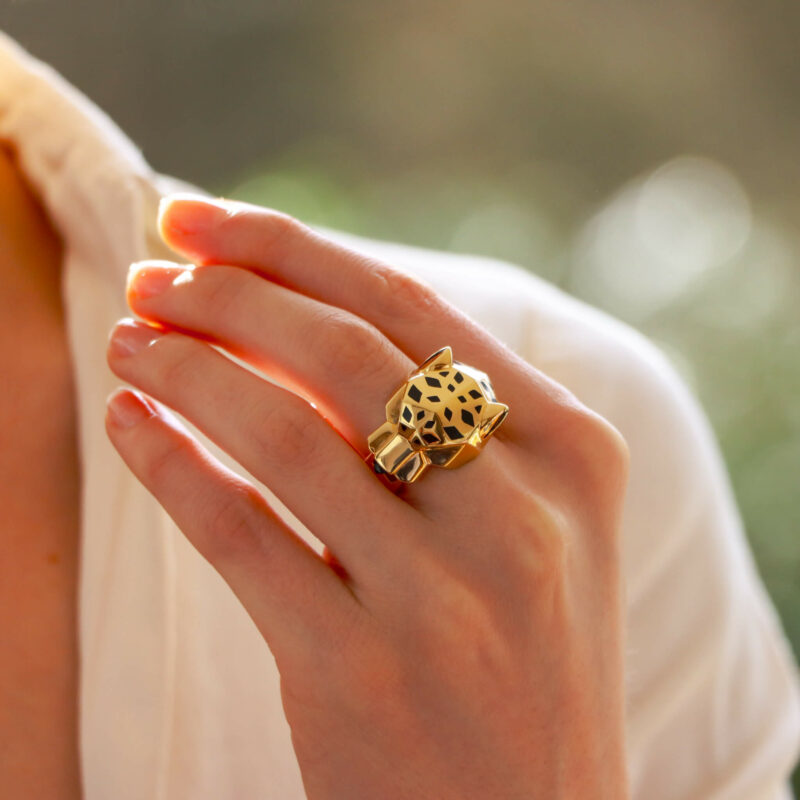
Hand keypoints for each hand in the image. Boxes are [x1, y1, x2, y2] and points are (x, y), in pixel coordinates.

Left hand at [105, 196, 630, 799]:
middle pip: (343, 349)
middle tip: (155, 271)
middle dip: (230, 293)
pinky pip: (241, 531)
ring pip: (283, 428)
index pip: (411, 305)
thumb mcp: (522, 524)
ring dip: (187, 366)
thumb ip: (438, 423)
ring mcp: (446, 595)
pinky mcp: (361, 671)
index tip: (204, 218)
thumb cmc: (525, 657)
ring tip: (131, 337)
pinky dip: (170, 463)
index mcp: (573, 452)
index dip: (294, 247)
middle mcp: (521, 511)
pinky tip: (131, 424)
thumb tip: (291, 314)